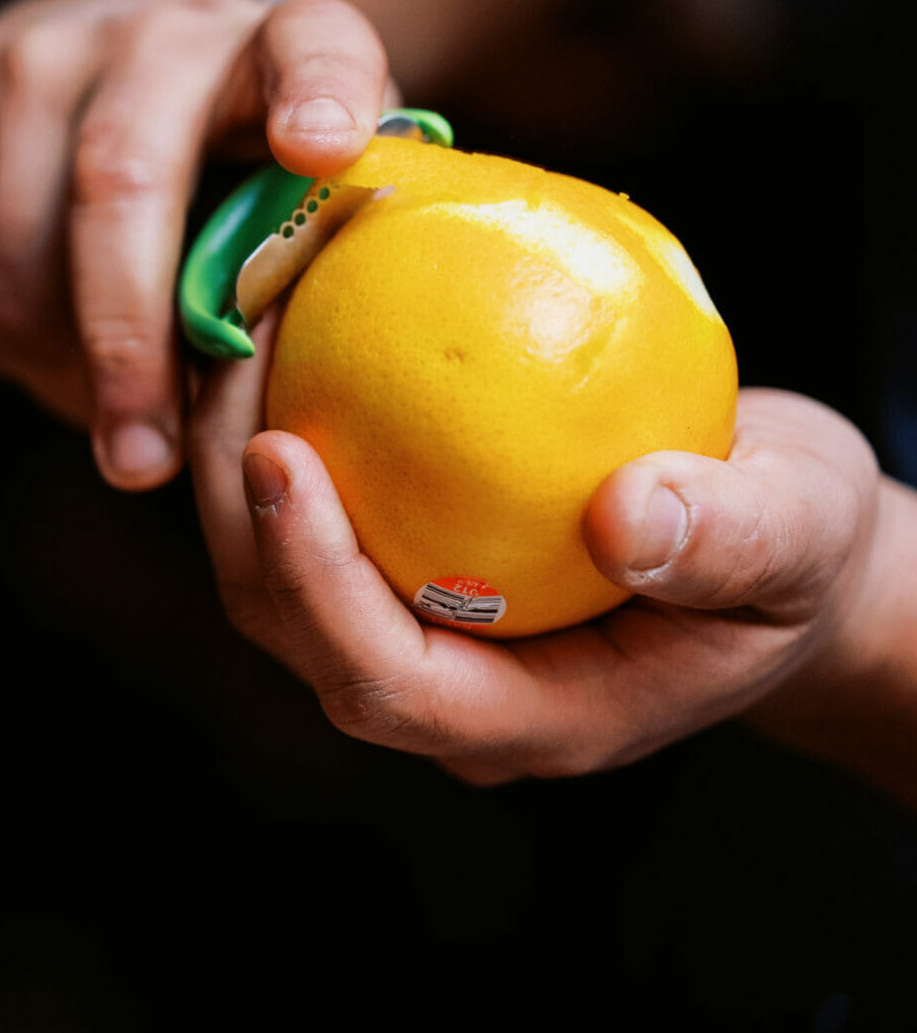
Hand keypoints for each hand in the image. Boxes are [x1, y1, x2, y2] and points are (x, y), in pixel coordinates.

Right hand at [0, 0, 392, 489]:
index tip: (322, 145)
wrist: (116, 43)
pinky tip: (54, 357)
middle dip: (127, 341)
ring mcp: (28, 61)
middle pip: (120, 183)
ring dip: (60, 365)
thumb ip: (329, 254)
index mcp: (274, 42)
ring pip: (21, 256)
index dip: (318, 91)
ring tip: (111, 410)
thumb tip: (332, 379)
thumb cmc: (242, 156)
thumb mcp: (312, 186)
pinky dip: (5, 346)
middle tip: (144, 459)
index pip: (311, 47)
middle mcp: (149, 31)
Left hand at [188, 337, 913, 793]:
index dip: (313, 580)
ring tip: (232, 318)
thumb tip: (626, 517)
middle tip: (225, 353)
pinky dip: (278, 416)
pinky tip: (281, 315)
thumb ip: (736, 539)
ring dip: (230, 448)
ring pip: (269, 565)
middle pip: (288, 623)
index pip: (382, 681)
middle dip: (231, 499)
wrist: (767, 539)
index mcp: (531, 718)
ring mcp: (412, 634)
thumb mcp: (807, 532)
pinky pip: (309, 503)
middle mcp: (446, 691)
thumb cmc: (795, 550)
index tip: (278, 451)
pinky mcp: (393, 567)